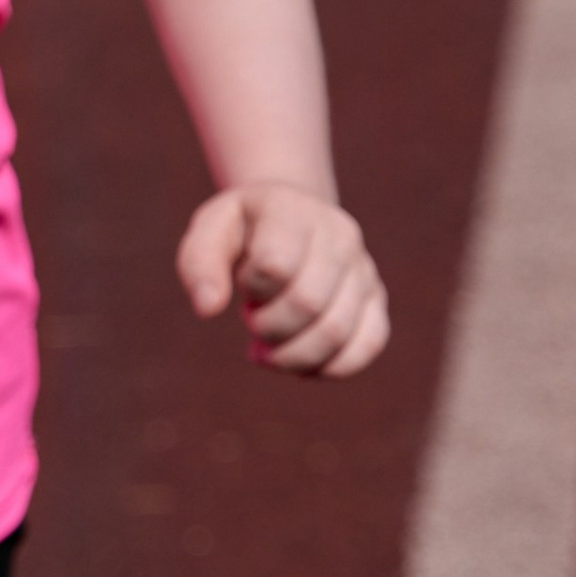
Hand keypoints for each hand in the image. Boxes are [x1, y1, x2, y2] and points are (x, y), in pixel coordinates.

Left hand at [177, 181, 389, 377]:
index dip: (251, 287)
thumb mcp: (209, 232)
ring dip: (293, 355)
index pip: (275, 264)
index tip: (242, 283)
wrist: (288, 219)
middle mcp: (338, 234)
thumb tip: (207, 308)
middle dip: (269, 328)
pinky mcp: (376, 297)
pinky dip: (331, 367)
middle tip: (253, 320)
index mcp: (292, 209)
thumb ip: (199, 265)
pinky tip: (302, 366)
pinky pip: (370, 343)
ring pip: (338, 331)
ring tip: (270, 347)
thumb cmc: (242, 231)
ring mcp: (363, 266)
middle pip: (308, 303)